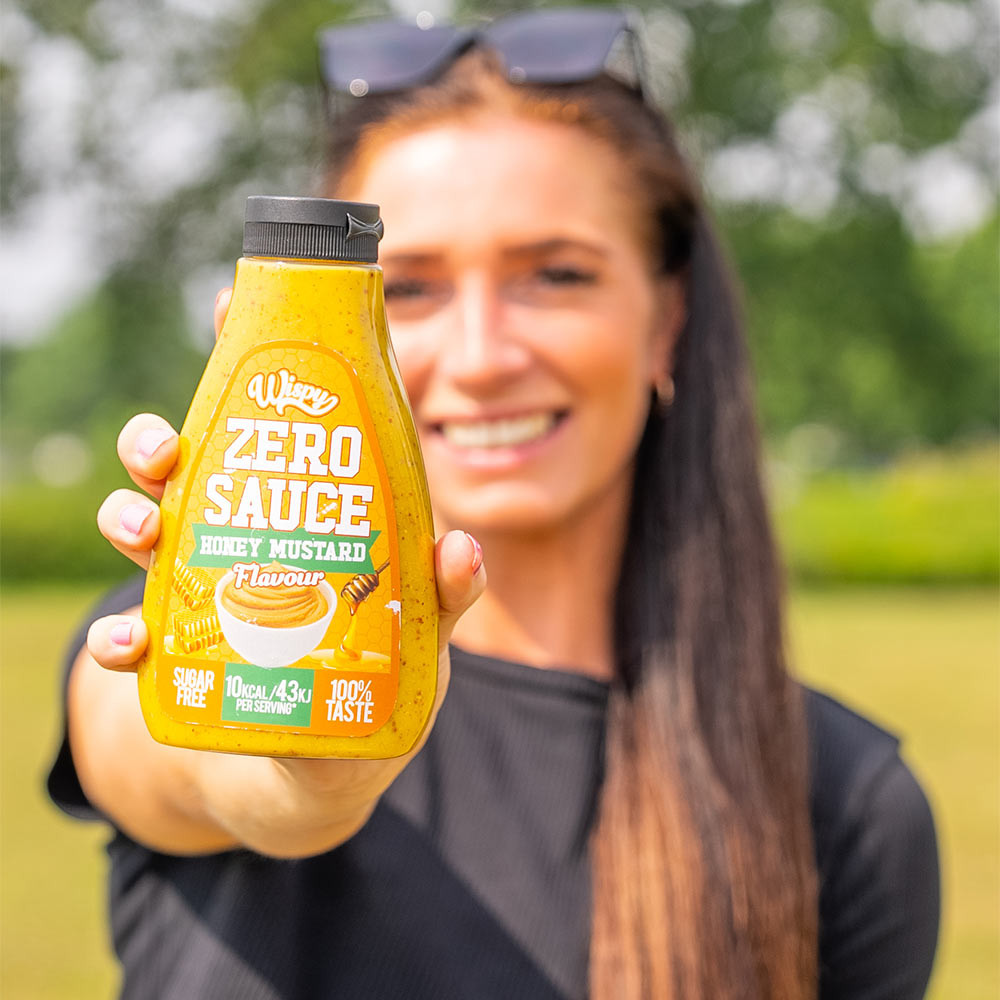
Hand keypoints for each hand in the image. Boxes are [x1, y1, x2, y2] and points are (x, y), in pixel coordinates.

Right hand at [75, 290, 485, 856]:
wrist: (322, 767)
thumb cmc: (378, 679)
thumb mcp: (423, 633)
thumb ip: (444, 593)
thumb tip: (461, 550)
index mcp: (302, 512)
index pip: (276, 427)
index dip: (250, 361)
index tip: (224, 308)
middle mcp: (243, 536)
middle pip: (190, 466)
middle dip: (161, 442)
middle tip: (165, 451)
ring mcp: (201, 590)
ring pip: (146, 529)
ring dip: (129, 516)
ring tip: (138, 526)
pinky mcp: (177, 655)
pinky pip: (134, 635)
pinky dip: (120, 637)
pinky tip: (128, 646)